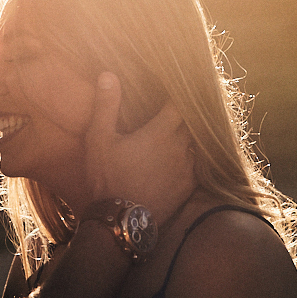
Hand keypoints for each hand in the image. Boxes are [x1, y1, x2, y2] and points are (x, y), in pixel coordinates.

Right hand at [84, 72, 195, 225]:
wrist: (122, 222)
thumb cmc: (108, 178)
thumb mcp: (99, 138)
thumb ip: (106, 105)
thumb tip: (108, 75)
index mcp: (162, 131)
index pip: (181, 102)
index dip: (178, 93)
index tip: (171, 87)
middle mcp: (181, 148)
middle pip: (192, 121)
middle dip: (184, 113)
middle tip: (173, 107)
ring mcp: (188, 169)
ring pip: (197, 143)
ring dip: (188, 135)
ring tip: (176, 131)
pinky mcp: (188, 187)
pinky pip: (196, 165)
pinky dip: (190, 157)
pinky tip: (178, 157)